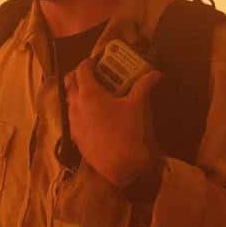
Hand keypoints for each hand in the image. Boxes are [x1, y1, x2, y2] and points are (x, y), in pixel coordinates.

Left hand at [65, 62, 161, 186]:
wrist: (119, 165)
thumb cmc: (127, 132)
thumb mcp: (137, 106)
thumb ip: (144, 86)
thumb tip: (156, 73)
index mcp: (89, 94)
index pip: (81, 70)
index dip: (87, 63)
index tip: (94, 61)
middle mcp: (76, 106)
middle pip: (69, 83)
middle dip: (78, 76)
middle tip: (92, 75)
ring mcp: (73, 122)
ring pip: (69, 101)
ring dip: (77, 93)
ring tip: (93, 94)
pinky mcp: (74, 136)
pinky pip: (72, 117)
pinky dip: (79, 110)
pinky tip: (92, 115)